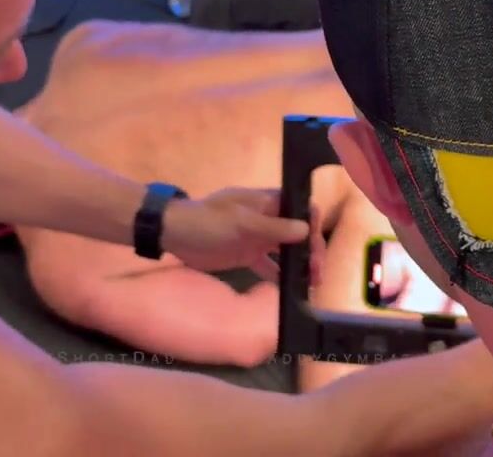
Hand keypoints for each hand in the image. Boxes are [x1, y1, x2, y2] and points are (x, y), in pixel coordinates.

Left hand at [162, 187, 309, 279]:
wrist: (175, 233)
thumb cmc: (208, 221)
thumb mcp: (241, 222)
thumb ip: (273, 227)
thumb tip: (307, 230)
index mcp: (268, 203)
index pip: (301, 209)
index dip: (314, 224)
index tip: (318, 245)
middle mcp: (268, 219)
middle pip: (298, 232)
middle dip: (311, 250)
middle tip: (318, 271)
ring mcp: (258, 238)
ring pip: (287, 251)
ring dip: (300, 264)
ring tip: (313, 283)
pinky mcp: (248, 255)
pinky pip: (269, 266)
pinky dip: (280, 276)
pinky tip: (290, 290)